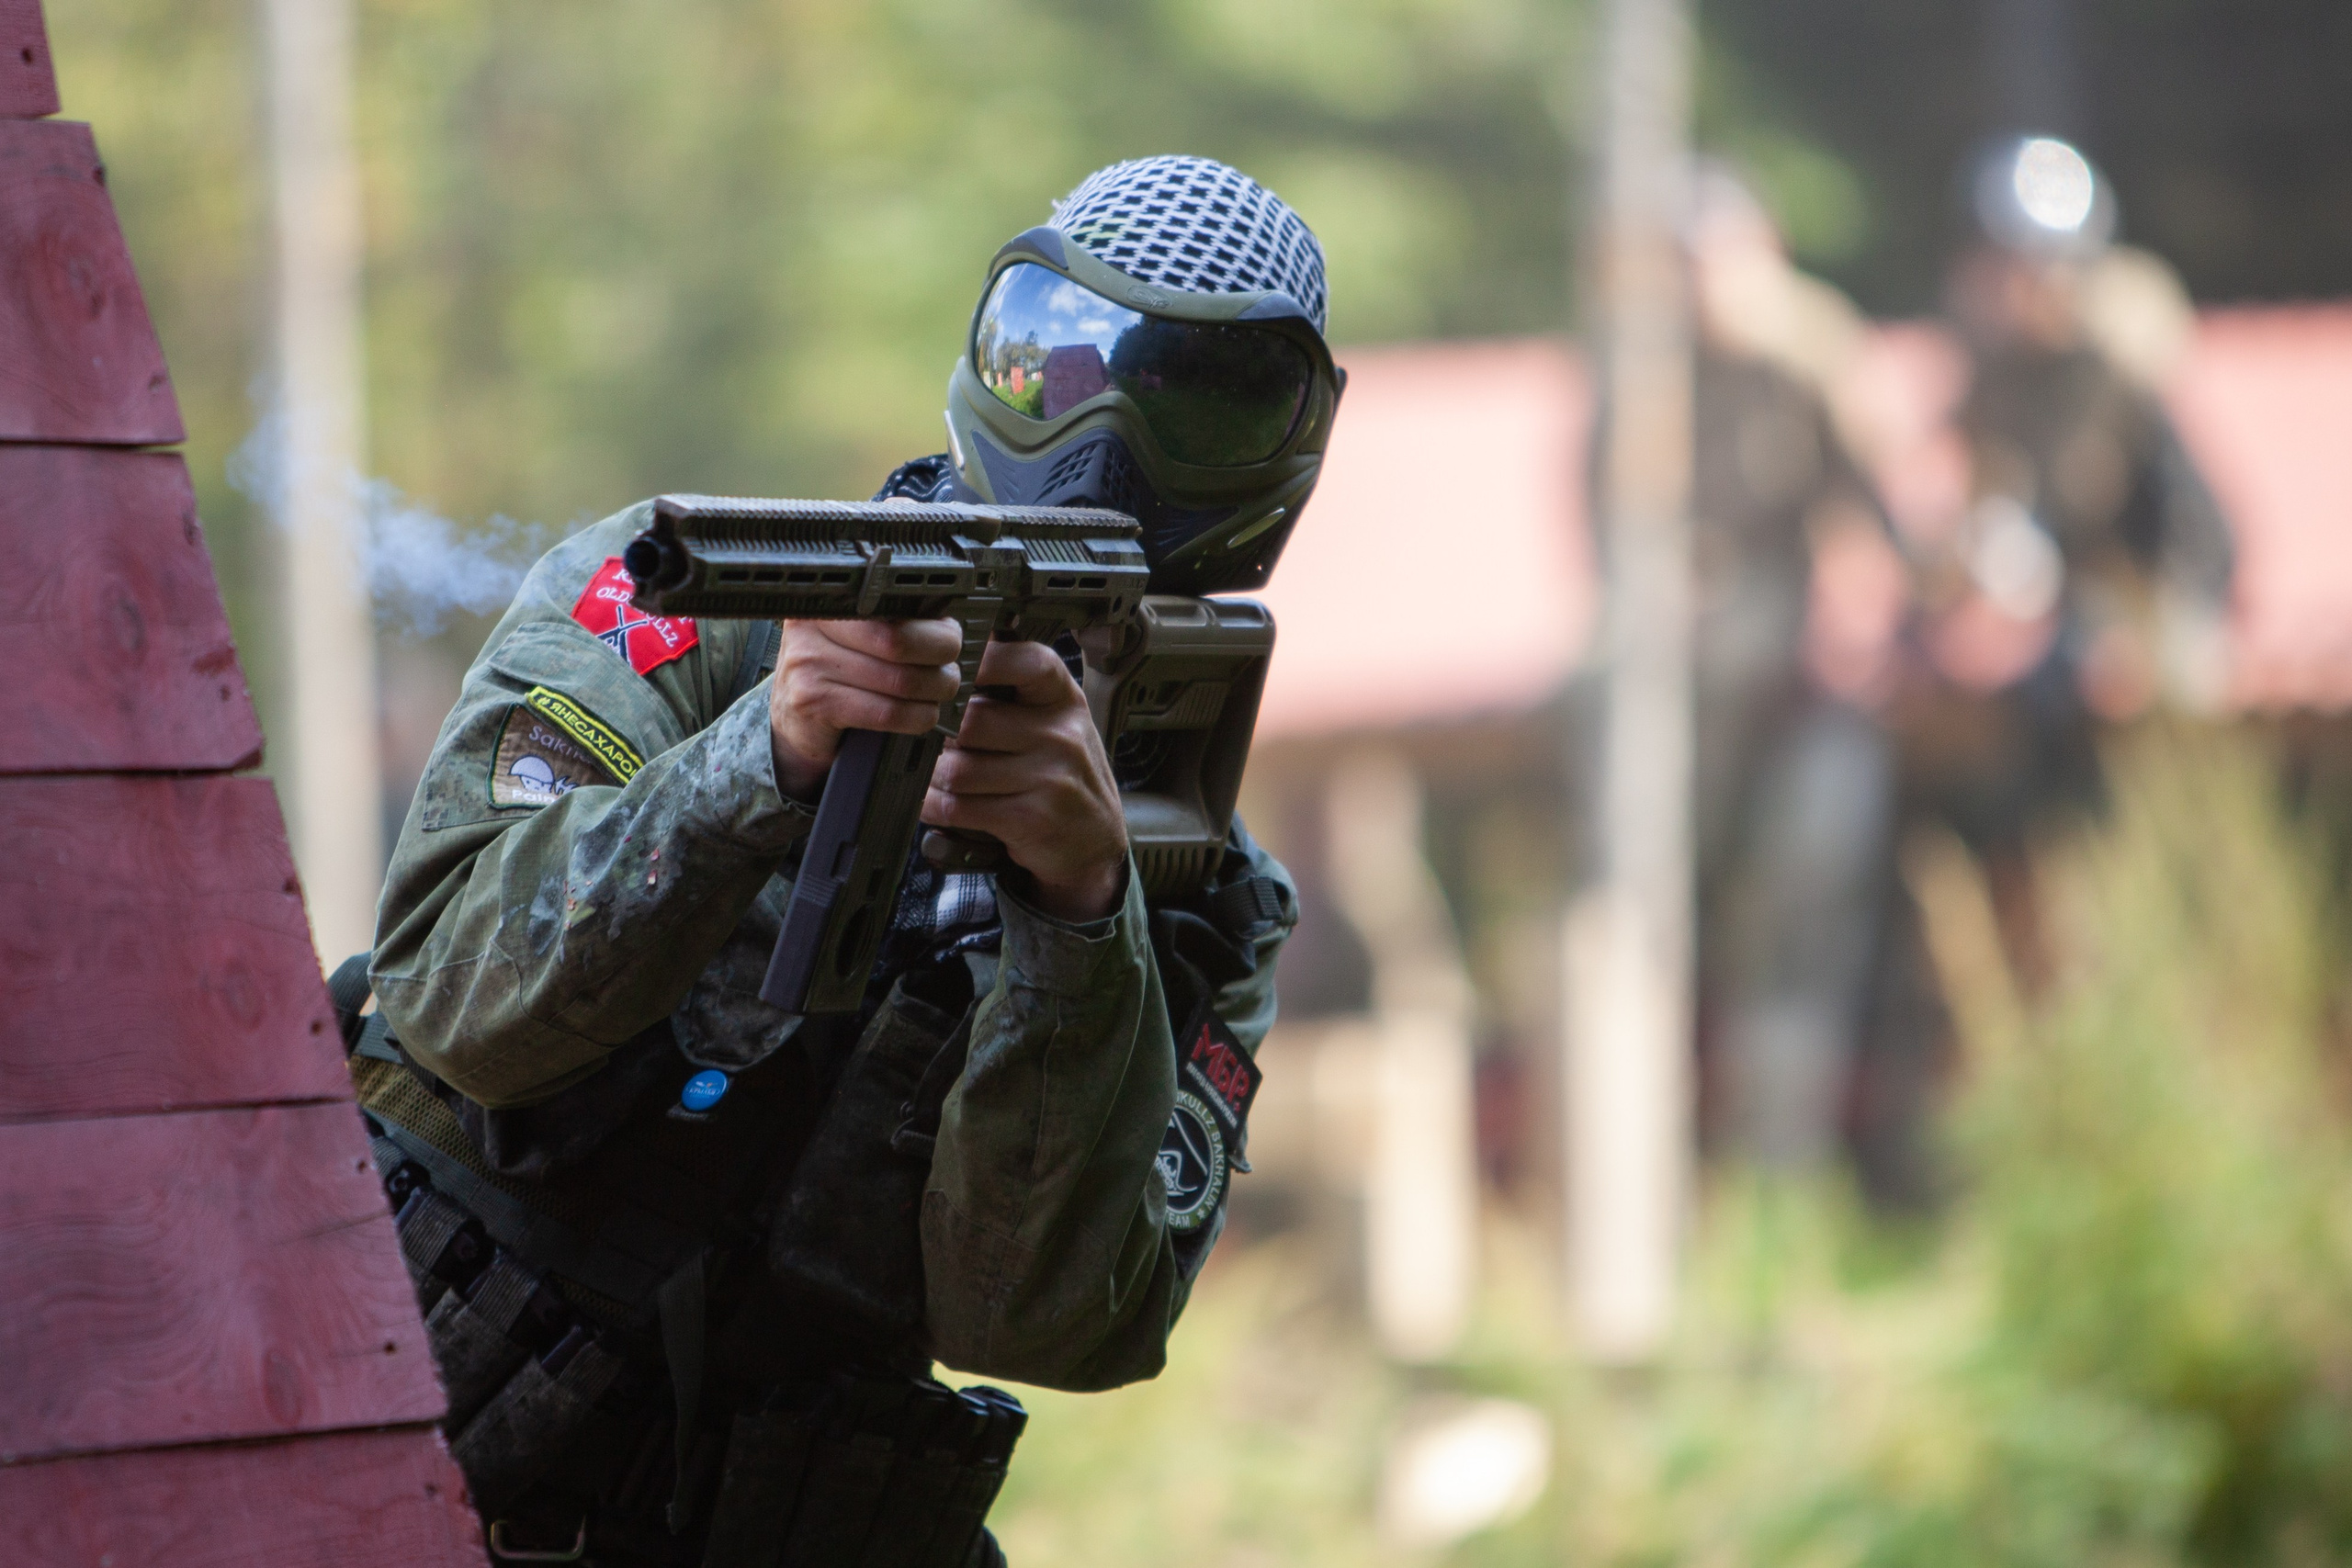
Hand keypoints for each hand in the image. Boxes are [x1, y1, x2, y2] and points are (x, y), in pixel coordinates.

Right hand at [769, 618, 961, 800]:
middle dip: (938, 663)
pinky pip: (885, 712)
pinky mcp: (813, 701)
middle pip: (900, 641)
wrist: (796, 719)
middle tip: (949, 675)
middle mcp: (813, 624)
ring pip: (898, 680)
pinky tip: (919, 716)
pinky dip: (915, 718)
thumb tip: (951, 630)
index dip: (933, 629)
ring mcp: (808, 662)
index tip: (949, 642)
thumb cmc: (840, 673)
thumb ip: (896, 623)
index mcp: (831, 598)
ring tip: (936, 696)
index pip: (897, 606)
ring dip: (932, 695)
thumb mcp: (859, 637)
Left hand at [924, 639, 1127, 921]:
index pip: (1027, 661)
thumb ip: (1014, 697)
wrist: (1096, 842)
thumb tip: (947, 673)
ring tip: (936, 777)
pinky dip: (933, 806)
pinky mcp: (1031, 818)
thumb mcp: (1056, 725)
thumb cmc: (1065, 777)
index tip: (952, 671)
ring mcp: (1050, 778)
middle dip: (940, 735)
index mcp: (1065, 701)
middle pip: (972, 720)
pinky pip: (958, 807)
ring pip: (958, 768)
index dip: (983, 660)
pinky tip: (936, 802)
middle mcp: (1062, 735)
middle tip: (931, 742)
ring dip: (934, 776)